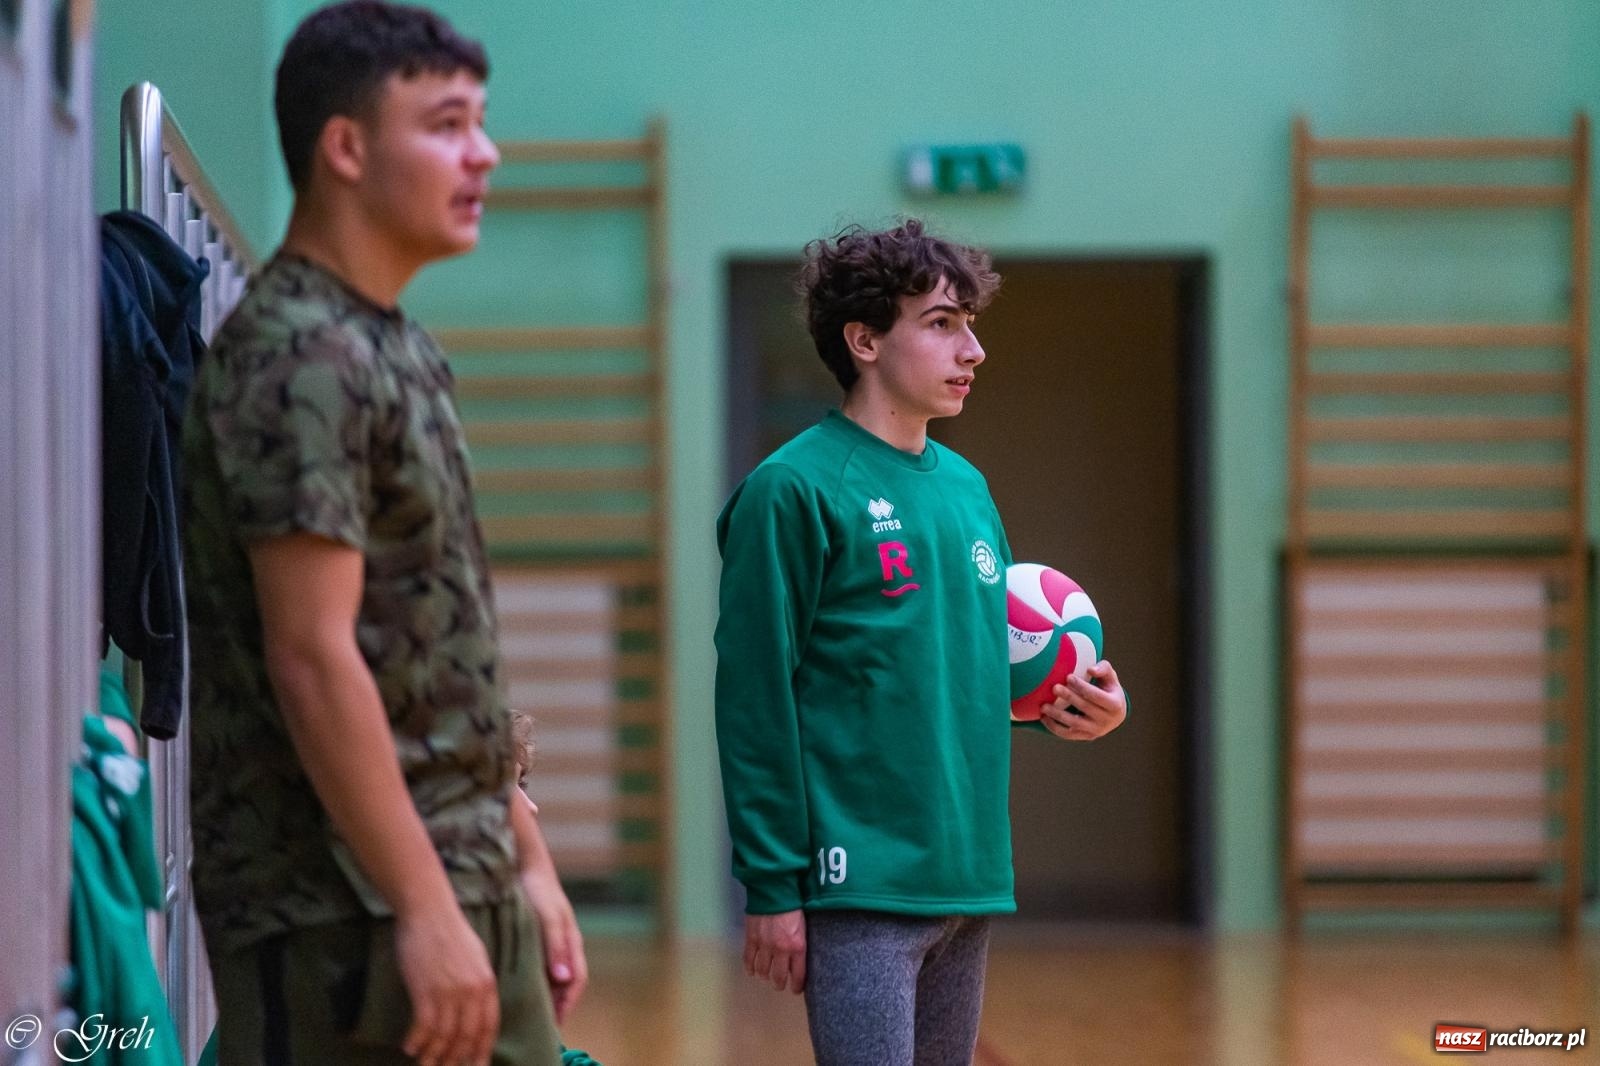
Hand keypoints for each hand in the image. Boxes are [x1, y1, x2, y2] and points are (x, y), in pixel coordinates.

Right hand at [395, 901, 499, 1065]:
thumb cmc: (450, 930)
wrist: (429, 910)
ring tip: (426, 1065)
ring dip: (434, 1055)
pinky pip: (424, 1026)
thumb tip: (477, 1007)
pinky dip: (417, 1040)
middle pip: (467, 1036)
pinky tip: (409, 1047)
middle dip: (457, 1059)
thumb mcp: (476, 956)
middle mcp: (472, 991)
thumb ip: (479, 983)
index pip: (489, 1026)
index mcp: (487, 983)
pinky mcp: (426, 990)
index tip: (476, 1065)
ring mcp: (450, 992)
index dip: (481, 1050)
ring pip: (445, 1036)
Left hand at [520, 864, 587, 1022]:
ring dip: (542, 994)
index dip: (568, 1004)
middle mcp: (562, 945)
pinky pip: (535, 965)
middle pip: (564, 983)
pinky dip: (530, 980)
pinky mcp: (533, 937)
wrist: (523, 864)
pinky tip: (514, 988)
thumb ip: (556, 947)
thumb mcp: (549, 918)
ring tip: (527, 1013)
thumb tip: (563, 980)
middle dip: (556, 1005)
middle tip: (541, 1027)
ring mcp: (548, 941)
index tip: (555, 1024)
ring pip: (549, 975)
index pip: (576, 981)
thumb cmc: (539, 890)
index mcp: (571, 942)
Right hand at [743, 910, 805, 992]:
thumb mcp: (805, 926)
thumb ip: (801, 944)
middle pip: (778, 977)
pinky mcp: (751, 938)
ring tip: (766, 976)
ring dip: (764, 976)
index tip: (796, 989)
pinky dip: (749, 967)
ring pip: (762, 970)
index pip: (798, 975)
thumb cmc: (795, 905)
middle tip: (779, 984)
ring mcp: (764, 945)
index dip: (797, 986)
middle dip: (779, 984)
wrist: (775, 890)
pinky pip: (748, 959)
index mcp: (797, 947)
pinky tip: (752, 970)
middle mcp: (781, 950)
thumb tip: (799, 958)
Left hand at [1039, 659, 1125, 741]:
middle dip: (1069, 697)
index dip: (1082, 687)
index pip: (1097, 696)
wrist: (1115, 714)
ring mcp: (1096, 731)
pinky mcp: (1086, 737)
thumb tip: (1090, 669)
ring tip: (1044, 706)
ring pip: (1074, 724)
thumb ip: (1104, 669)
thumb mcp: (1111, 677)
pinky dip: (1054, 727)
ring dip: (1058, 715)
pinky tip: (1044, 717)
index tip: (1068, 677)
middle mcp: (1107, 720)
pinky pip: (1068, 734)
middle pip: (1085, 708)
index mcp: (1115, 705)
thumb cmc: (1109, 689)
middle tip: (1054, 687)